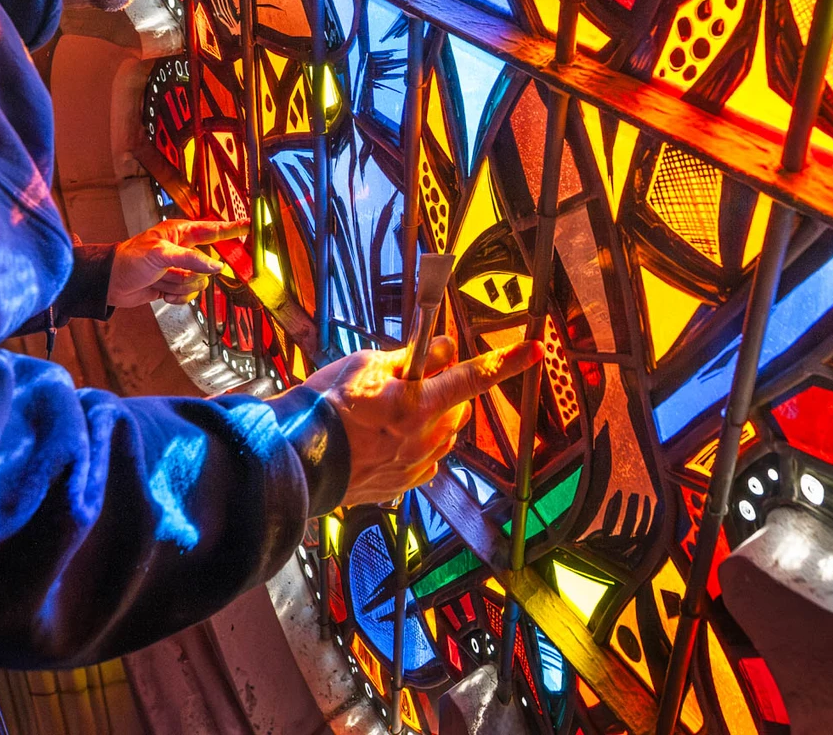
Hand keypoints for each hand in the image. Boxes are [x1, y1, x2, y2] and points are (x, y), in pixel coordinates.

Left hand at [107, 218, 248, 307]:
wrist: (110, 283)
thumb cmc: (130, 260)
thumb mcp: (161, 254)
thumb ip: (191, 259)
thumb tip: (216, 267)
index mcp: (180, 233)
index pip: (212, 230)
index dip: (231, 229)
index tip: (249, 227)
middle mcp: (182, 250)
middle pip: (208, 264)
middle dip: (192, 273)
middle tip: (172, 272)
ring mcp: (179, 269)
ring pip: (199, 282)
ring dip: (181, 286)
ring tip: (162, 281)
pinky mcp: (174, 286)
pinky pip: (189, 295)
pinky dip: (177, 297)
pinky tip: (162, 292)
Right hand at [303, 336, 543, 505]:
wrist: (296, 460)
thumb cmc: (325, 407)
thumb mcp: (365, 364)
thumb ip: (410, 357)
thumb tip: (442, 348)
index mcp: (416, 402)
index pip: (473, 375)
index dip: (507, 362)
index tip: (536, 351)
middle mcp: (424, 436)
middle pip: (458, 406)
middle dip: (444, 392)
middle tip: (408, 384)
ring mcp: (417, 464)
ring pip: (444, 433)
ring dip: (429, 419)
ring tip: (387, 415)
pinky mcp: (407, 484)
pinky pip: (426, 457)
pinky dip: (414, 445)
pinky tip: (383, 441)